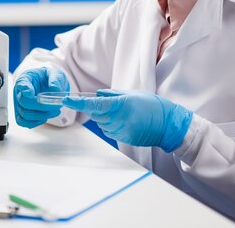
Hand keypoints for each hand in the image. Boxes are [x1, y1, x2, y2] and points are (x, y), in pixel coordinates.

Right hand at [13, 67, 69, 127]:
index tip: (41, 96)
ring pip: (24, 115)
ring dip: (41, 116)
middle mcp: (19, 93)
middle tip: (56, 105)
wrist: (49, 82)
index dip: (29, 92)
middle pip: (25, 104)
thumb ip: (55, 79)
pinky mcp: (23, 113)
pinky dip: (36, 122)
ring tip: (55, 111)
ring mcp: (20, 104)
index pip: (22, 86)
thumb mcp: (54, 72)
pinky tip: (46, 117)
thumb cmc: (48, 76)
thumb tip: (55, 89)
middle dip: (42, 107)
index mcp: (25, 80)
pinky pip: (24, 122)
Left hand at [62, 89, 192, 151]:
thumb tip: (98, 95)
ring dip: (107, 117)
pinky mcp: (122, 139)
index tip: (67, 99)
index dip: (78, 103)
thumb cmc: (153, 106)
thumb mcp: (134, 94)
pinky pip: (109, 130)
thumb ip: (113, 95)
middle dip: (99, 108)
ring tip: (125, 113)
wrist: (167, 124)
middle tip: (115, 104)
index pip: (94, 104)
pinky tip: (127, 121)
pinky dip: (113, 125)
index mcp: (122, 105)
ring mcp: (121, 131)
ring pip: (102, 123)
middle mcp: (119, 119)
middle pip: (96, 114)